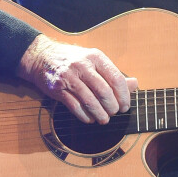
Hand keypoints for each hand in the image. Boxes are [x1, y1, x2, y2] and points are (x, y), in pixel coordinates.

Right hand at [17, 34, 137, 123]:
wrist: (42, 57)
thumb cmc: (74, 60)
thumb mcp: (94, 61)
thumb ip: (113, 73)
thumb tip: (135, 84)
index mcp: (96, 57)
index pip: (116, 79)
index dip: (124, 96)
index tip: (126, 106)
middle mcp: (83, 66)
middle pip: (104, 92)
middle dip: (112, 107)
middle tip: (114, 113)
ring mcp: (69, 77)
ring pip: (90, 101)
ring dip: (100, 114)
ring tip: (104, 119)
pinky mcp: (58, 89)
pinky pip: (75, 107)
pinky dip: (85, 116)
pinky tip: (90, 119)